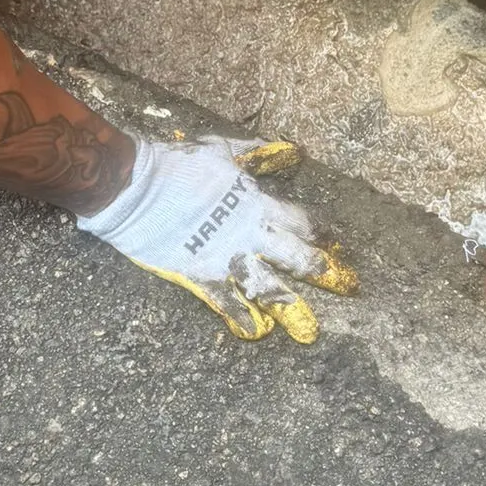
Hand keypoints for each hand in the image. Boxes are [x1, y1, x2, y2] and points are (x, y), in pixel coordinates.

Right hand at [76, 136, 357, 342]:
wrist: (136, 188)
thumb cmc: (179, 164)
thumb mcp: (221, 152)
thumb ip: (257, 156)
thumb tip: (291, 152)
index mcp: (257, 204)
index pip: (303, 221)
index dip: (324, 232)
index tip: (340, 242)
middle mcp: (250, 234)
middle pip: (298, 258)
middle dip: (325, 272)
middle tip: (349, 286)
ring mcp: (227, 258)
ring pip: (269, 287)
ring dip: (292, 307)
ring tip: (311, 329)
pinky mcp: (202, 275)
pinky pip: (227, 303)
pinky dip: (242, 319)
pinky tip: (258, 333)